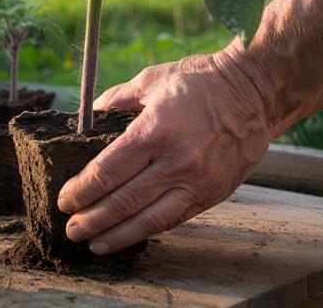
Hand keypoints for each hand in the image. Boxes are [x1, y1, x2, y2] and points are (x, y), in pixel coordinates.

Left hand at [57, 49, 275, 254]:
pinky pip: (173, 219)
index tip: (65, 198)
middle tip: (71, 227)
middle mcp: (177, 161)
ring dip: (117, 235)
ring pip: (149, 220)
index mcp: (156, 129)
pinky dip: (147, 230)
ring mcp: (197, 181)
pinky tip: (128, 235)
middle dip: (92, 218)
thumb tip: (85, 120)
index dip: (82, 189)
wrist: (257, 93)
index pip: (108, 170)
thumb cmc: (201, 81)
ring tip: (93, 243)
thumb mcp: (152, 79)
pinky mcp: (212, 194)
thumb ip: (115, 101)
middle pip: (124, 201)